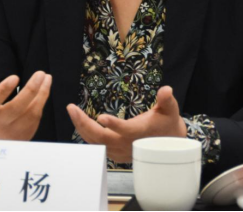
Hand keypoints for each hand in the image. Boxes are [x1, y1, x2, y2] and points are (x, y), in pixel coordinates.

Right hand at [0, 61, 51, 140]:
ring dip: (42, 95)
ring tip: (47, 78)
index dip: (3, 90)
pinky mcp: (23, 135)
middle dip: (31, 90)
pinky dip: (41, 102)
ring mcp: (12, 132)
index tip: (15, 77)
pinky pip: (35, 118)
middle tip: (40, 73)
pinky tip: (44, 89)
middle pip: (16, 108)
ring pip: (31, 114)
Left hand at [66, 86, 186, 162]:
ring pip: (95, 143)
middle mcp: (126, 144)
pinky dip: (86, 135)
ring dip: (81, 127)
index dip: (114, 125)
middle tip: (71, 108)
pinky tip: (79, 122)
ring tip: (72, 111)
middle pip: (101, 138)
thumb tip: (167, 89)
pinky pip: (96, 146)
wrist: (168, 145)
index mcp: (139, 133)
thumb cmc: (167, 123)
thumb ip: (167, 100)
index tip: (101, 117)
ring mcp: (119, 151)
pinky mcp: (115, 153)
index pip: (125, 130)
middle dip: (84, 123)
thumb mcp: (171, 110)